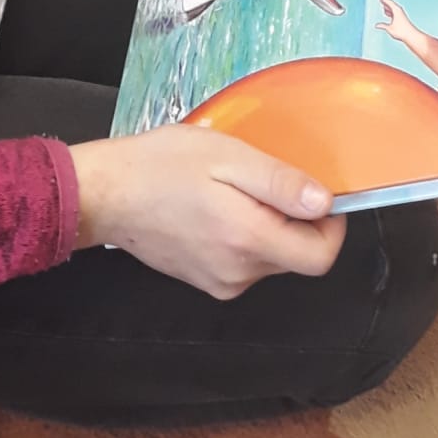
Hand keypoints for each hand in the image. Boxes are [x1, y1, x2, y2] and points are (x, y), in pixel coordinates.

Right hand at [71, 127, 346, 298]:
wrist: (105, 195)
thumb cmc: (160, 166)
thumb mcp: (226, 156)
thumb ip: (279, 183)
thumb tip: (325, 201)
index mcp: (248, 240)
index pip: (320, 258)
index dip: (331, 226)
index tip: (318, 196)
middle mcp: (238, 273)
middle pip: (295, 256)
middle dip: (293, 219)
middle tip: (260, 179)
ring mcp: (220, 282)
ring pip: (269, 258)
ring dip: (266, 226)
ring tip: (229, 189)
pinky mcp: (205, 281)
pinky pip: (244, 262)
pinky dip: (243, 236)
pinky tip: (214, 207)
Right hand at [376, 0, 413, 43]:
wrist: (412, 35)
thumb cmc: (402, 31)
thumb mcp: (390, 28)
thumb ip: (382, 26)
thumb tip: (377, 25)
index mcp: (396, 10)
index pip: (389, 2)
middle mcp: (399, 11)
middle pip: (391, 4)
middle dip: (385, 1)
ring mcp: (401, 14)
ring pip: (393, 8)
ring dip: (388, 6)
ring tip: (383, 5)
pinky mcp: (402, 18)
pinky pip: (394, 12)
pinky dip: (390, 11)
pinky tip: (388, 13)